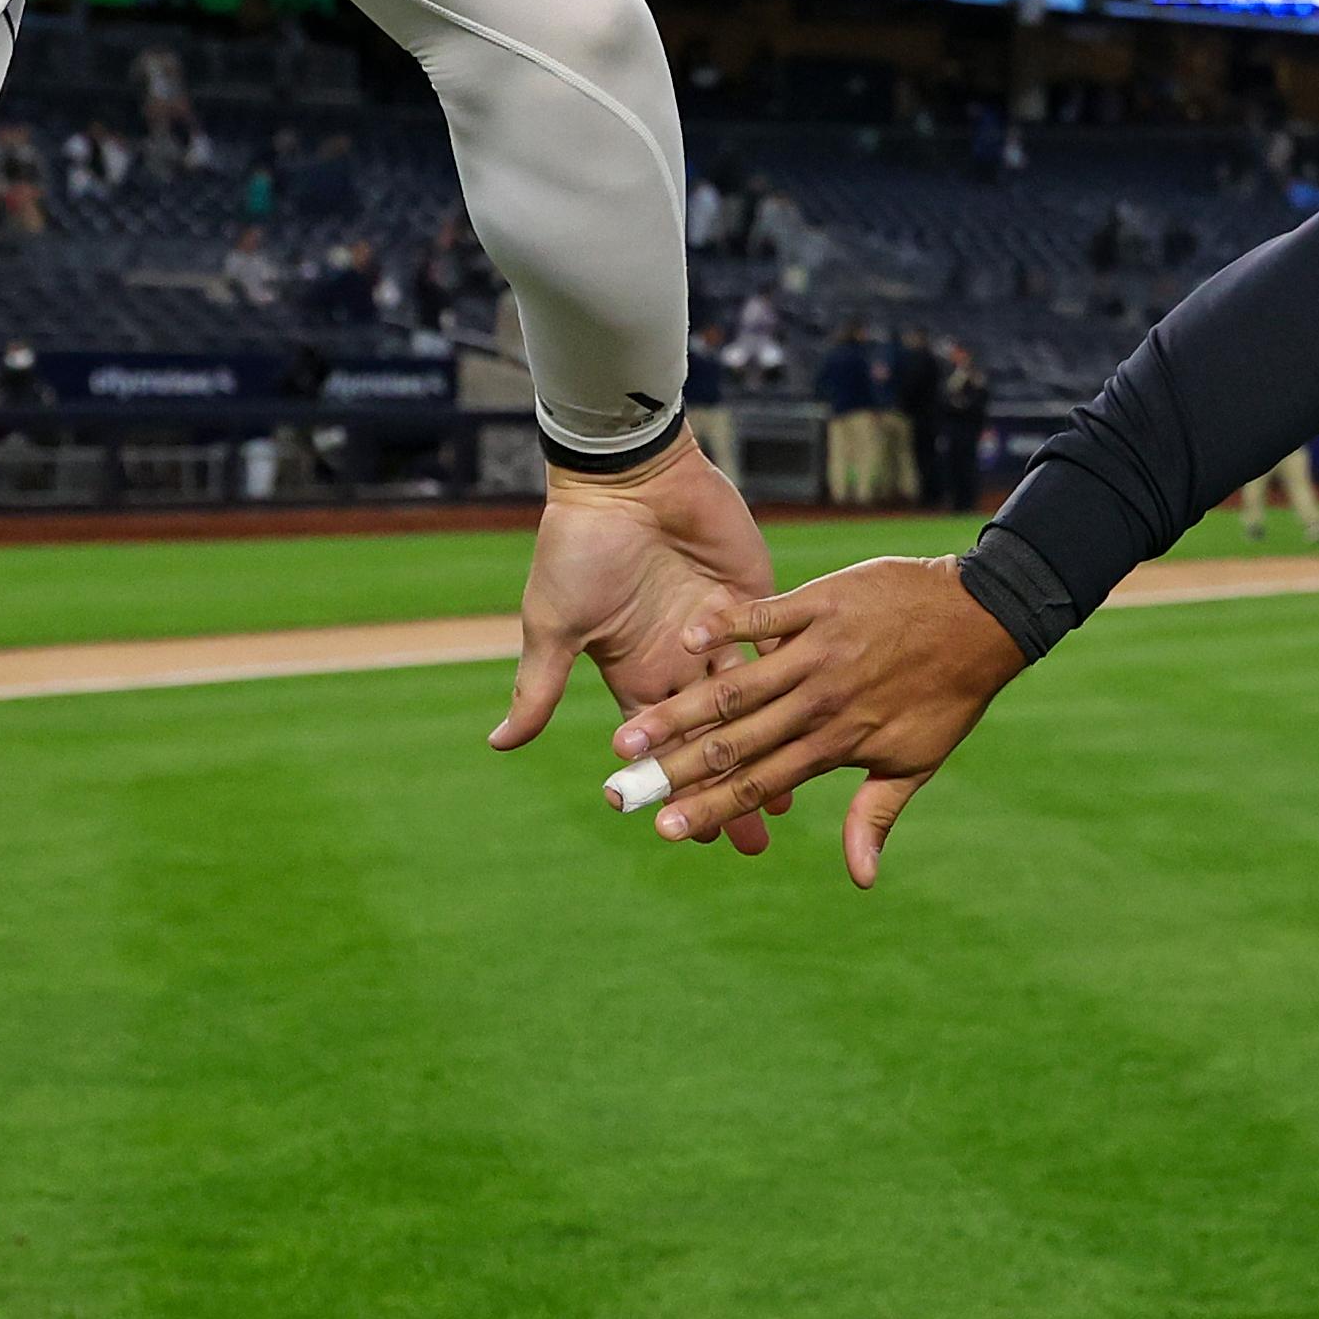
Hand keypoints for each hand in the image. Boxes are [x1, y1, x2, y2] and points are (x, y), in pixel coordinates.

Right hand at [491, 439, 784, 851]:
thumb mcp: (555, 622)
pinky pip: (780, 646)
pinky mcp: (756, 595)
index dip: (679, 791)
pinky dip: (799, 683)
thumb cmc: (580, 546)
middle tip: (755, 843)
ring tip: (794, 799)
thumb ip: (538, 687)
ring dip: (771, 749)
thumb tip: (497, 746)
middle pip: (714, 741)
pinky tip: (821, 721)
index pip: (663, 748)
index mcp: (637, 670)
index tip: (696, 837)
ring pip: (755, 706)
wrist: (624, 475)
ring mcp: (723, 630)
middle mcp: (682, 659)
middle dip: (731, 790)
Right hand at [612, 556, 1026, 885]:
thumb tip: (860, 880)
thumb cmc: (948, 694)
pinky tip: (685, 641)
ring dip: (679, 713)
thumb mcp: (917, 761)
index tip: (664, 831)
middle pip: (734, 743)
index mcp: (835, 743)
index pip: (760, 785)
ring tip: (630, 737)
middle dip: (673, 771)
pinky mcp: (820, 603)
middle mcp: (819, 702)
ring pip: (736, 688)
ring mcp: (817, 651)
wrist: (982, 615)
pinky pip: (764, 618)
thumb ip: (875, 815)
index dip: (710, 809)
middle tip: (619, 793)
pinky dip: (725, 629)